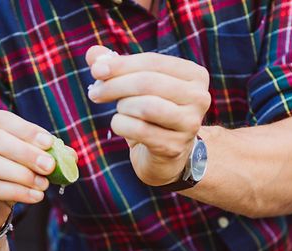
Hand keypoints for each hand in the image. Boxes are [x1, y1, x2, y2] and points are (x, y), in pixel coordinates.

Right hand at [0, 110, 55, 236]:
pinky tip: (35, 196)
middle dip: (25, 153)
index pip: (0, 119)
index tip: (50, 143)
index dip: (26, 130)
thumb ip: (44, 152)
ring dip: (21, 174)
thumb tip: (70, 155)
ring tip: (44, 184)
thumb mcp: (23, 159)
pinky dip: (16, 192)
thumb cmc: (5, 174)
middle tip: (50, 166)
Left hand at [86, 46, 210, 185]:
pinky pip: (139, 130)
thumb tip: (92, 53)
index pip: (153, 61)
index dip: (121, 64)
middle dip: (115, 86)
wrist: (165, 156)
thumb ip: (115, 67)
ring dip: (121, 107)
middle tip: (95, 93)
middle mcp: (199, 97)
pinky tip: (120, 125)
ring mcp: (190, 124)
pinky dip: (121, 125)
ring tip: (118, 111)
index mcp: (194, 74)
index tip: (96, 71)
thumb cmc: (150, 115)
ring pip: (145, 107)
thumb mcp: (136, 87)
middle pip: (148, 83)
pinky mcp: (174, 146)